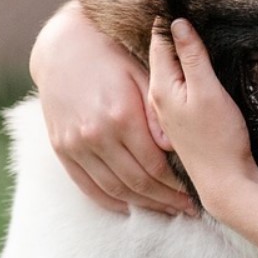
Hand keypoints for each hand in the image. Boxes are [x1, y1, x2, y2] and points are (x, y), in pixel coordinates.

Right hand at [30, 1, 197, 215]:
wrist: (63, 46)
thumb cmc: (112, 55)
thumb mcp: (140, 73)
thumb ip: (156, 111)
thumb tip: (172, 146)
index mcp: (121, 116)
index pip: (155, 164)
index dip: (177, 183)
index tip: (195, 191)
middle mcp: (96, 135)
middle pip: (137, 182)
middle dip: (165, 199)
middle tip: (187, 209)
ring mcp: (75, 145)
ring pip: (114, 189)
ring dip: (142, 204)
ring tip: (166, 210)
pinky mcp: (62, 149)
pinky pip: (87, 185)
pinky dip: (110, 200)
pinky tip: (129, 207)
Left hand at [147, 18, 257, 216]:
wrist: (224, 183)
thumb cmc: (218, 136)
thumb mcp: (208, 90)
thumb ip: (192, 56)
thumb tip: (178, 22)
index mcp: (160, 87)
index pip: (158, 42)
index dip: (164, 19)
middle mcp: (156, 98)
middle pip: (158, 56)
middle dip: (165, 33)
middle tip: (172, 4)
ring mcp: (165, 113)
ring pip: (164, 72)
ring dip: (171, 52)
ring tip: (177, 29)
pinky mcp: (178, 123)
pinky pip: (172, 88)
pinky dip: (177, 72)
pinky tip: (186, 68)